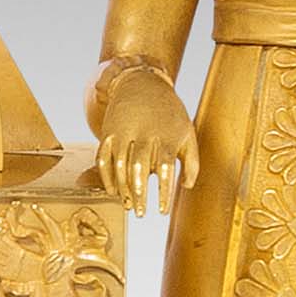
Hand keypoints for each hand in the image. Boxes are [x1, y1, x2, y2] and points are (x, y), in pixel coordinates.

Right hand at [93, 66, 196, 211]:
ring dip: (122, 189)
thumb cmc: (169, 113)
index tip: (162, 212)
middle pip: (138, 168)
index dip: (163, 193)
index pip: (165, 169)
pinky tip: (113, 191)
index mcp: (166, 134)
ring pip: (119, 166)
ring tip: (129, 204)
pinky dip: (106, 177)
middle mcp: (143, 132)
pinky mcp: (108, 131)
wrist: (142, 83)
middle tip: (141, 213)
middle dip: (139, 194)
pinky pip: (104, 158)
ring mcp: (123, 131)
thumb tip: (186, 186)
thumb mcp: (187, 131)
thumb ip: (191, 160)